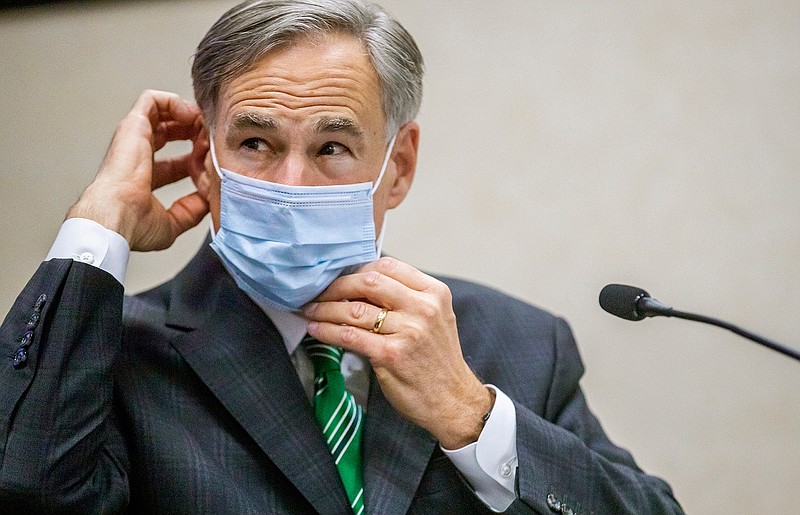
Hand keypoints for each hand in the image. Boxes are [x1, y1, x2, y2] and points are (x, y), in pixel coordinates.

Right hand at [68, 90, 208, 250]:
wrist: (116, 217)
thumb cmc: (133, 224)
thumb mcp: (171, 223)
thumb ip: (190, 211)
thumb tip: (206, 203)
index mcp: (143, 178)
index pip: (176, 164)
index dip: (197, 162)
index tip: (212, 167)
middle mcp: (137, 155)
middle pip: (171, 134)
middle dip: (196, 134)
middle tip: (212, 141)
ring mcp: (134, 139)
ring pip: (163, 114)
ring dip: (189, 116)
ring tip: (204, 126)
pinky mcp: (133, 125)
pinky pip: (152, 100)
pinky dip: (175, 102)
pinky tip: (191, 116)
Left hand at [303, 257, 493, 448]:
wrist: (453, 401)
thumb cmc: (437, 360)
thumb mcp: (432, 319)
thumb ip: (404, 299)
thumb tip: (358, 286)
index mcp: (434, 293)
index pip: (388, 266)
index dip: (358, 269)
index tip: (340, 277)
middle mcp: (424, 308)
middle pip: (369, 281)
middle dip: (337, 285)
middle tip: (318, 292)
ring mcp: (409, 331)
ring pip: (354, 310)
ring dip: (325, 309)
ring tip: (310, 310)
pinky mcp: (392, 355)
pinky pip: (350, 336)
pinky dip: (327, 330)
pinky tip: (315, 329)